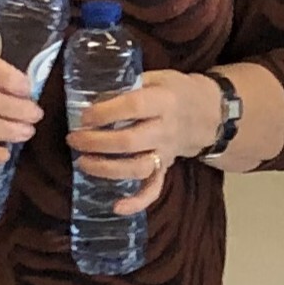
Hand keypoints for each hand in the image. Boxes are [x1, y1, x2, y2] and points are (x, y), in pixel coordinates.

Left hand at [64, 69, 227, 218]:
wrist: (209, 114)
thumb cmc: (175, 92)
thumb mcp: (156, 77)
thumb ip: (128, 85)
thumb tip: (91, 95)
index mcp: (163, 102)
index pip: (133, 107)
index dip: (106, 113)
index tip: (84, 116)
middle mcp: (165, 130)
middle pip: (129, 141)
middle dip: (96, 142)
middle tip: (74, 140)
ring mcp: (166, 152)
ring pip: (137, 168)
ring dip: (107, 169)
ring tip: (82, 163)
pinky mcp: (166, 168)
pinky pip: (154, 189)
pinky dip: (137, 202)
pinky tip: (116, 207)